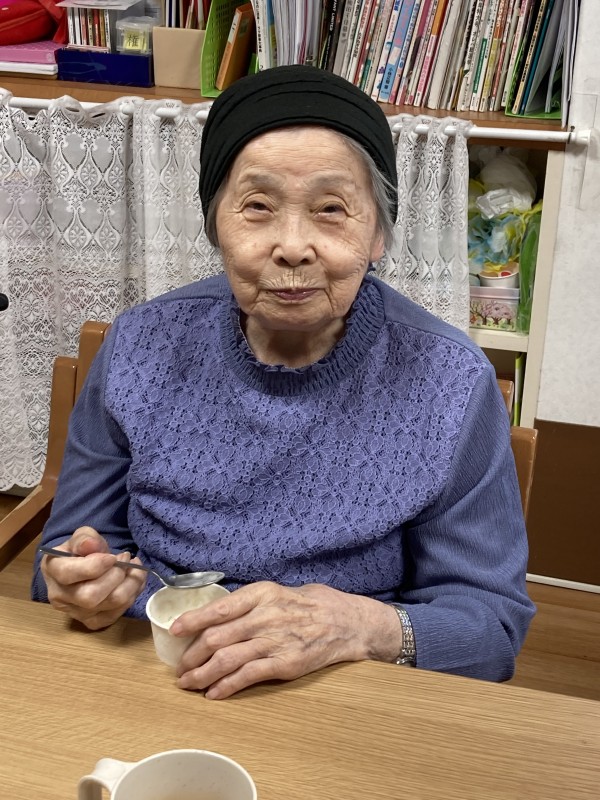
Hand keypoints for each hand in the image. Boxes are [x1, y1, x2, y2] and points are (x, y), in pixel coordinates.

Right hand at [41, 526, 145, 629]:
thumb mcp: (80, 536)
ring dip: (131, 584)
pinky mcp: (92, 622)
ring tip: (135, 567)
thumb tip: (91, 545)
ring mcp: (76, 613)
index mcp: (52, 570)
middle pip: (91, 596)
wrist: (80, 568)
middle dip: (117, 575)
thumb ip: (84, 538)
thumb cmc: (79, 551)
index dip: (95, 565)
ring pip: (110, 605)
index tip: (112, 556)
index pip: (69, 574)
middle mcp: (60, 596)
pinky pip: (116, 614)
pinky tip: (134, 581)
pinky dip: (132, 595)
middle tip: (126, 558)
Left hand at [171, 581, 401, 698]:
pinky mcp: (284, 664)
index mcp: (261, 594)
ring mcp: (274, 641)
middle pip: (216, 637)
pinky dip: (225, 687)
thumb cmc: (309, 604)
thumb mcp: (278, 592)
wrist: (345, 622)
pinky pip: (247, 676)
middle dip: (193, 655)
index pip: (219, 608)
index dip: (193, 620)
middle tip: (181, 667)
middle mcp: (265, 616)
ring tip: (189, 683)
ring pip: (226, 659)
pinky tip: (213, 693)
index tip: (175, 630)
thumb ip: (249, 603)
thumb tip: (215, 616)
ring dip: (202, 674)